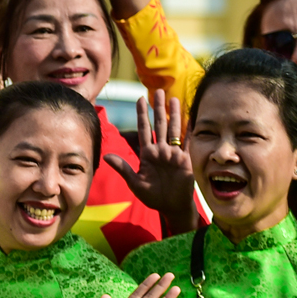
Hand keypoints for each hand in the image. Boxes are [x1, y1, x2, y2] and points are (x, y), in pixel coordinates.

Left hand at [105, 91, 198, 232]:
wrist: (171, 207)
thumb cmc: (152, 196)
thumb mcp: (134, 182)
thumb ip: (123, 168)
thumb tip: (106, 155)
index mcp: (147, 154)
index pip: (144, 129)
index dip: (142, 114)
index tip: (139, 99)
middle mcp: (161, 150)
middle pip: (160, 124)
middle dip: (158, 107)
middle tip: (158, 91)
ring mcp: (174, 153)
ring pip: (174, 129)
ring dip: (174, 114)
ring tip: (174, 98)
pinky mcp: (185, 160)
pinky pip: (187, 142)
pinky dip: (189, 129)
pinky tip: (191, 117)